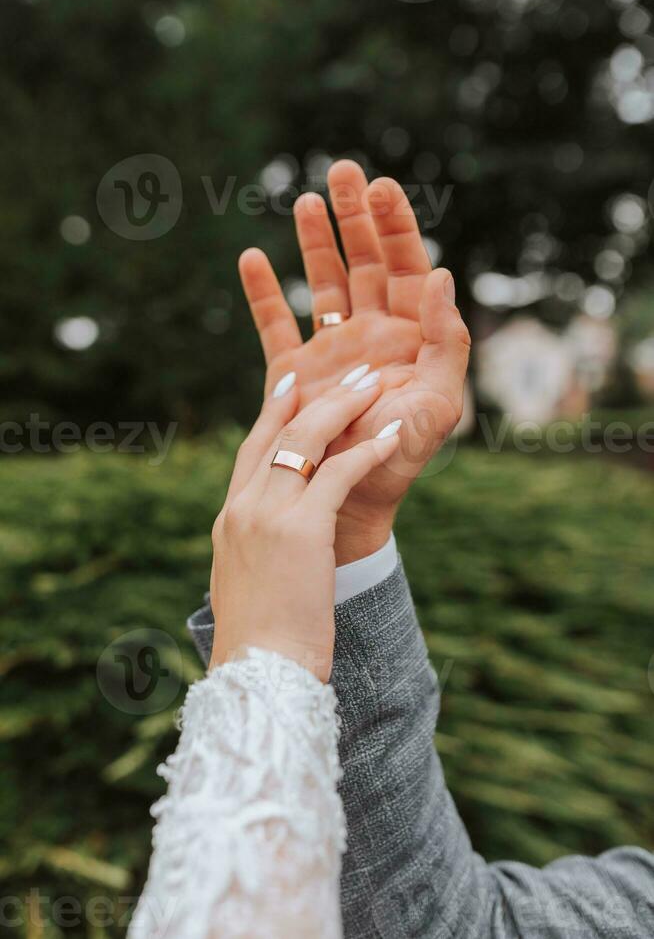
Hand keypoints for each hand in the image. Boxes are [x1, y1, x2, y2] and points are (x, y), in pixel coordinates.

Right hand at [209, 375, 400, 680]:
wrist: (257, 675)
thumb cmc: (260, 644)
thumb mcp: (249, 586)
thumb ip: (258, 554)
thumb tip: (278, 552)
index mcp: (229, 521)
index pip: (252, 450)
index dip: (273, 413)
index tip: (291, 386)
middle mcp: (243, 508)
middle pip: (278, 433)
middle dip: (315, 396)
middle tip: (346, 371)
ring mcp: (267, 516)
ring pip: (306, 440)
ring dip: (344, 408)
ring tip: (374, 385)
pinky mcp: (301, 531)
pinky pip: (338, 474)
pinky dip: (366, 450)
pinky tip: (390, 435)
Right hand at [238, 160, 469, 562]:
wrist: (354, 497)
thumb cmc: (404, 454)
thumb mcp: (441, 401)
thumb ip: (446, 340)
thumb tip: (440, 275)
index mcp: (409, 335)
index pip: (406, 266)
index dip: (395, 225)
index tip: (382, 187)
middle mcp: (369, 332)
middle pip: (363, 261)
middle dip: (355, 216)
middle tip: (344, 171)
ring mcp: (330, 349)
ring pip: (321, 282)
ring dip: (314, 241)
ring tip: (306, 200)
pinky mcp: (294, 370)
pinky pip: (274, 324)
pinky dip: (262, 293)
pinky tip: (251, 257)